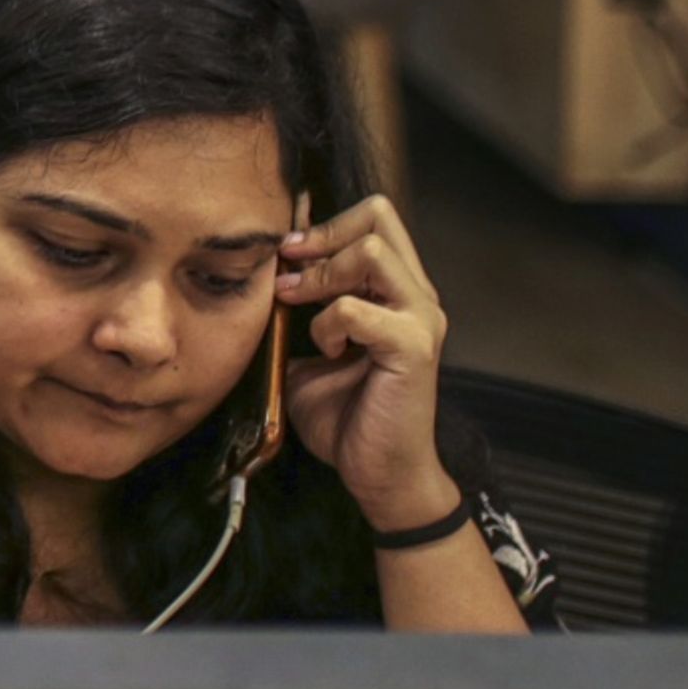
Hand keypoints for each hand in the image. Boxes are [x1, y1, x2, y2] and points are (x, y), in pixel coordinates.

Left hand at [275, 194, 457, 531]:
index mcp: (396, 290)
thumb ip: (298, 311)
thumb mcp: (310, 350)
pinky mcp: (414, 348)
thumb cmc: (347, 415)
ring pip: (372, 251)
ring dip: (323, 275)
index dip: (323, 224)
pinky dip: (329, 323)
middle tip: (290, 271)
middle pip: (378, 215)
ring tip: (300, 305)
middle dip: (322, 235)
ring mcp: (420, 319)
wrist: (378, 473)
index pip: (373, 216)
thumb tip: (267, 274)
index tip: (286, 253)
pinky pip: (357, 309)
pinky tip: (326, 350)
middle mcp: (416, 295)